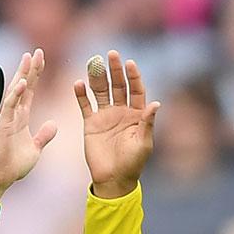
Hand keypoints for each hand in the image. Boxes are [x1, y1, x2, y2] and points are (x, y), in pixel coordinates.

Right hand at [0, 49, 58, 205]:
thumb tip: (53, 124)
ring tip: (28, 57)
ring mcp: (8, 118)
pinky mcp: (3, 126)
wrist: (0, 177)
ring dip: (22, 74)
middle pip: (23, 86)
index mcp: (22, 117)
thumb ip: (44, 135)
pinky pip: (9, 107)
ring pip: (15, 91)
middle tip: (37, 50)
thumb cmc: (14, 165)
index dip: (36, 74)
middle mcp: (14, 114)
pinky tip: (22, 83)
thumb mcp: (35, 148)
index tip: (41, 58)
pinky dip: (15, 95)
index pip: (30, 91)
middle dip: (30, 68)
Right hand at [74, 49, 159, 197]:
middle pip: (118, 85)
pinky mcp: (90, 123)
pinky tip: (78, 83)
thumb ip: (147, 123)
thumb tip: (156, 103)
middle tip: (112, 54)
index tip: (130, 63)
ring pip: (100, 91)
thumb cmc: (132, 163)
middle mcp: (121, 111)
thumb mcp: (143, 144)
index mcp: (136, 115)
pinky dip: (81, 95)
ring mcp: (105, 116)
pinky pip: (85, 105)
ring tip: (93, 63)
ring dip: (97, 77)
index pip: (136, 90)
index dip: (133, 76)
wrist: (113, 179)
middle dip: (115, 70)